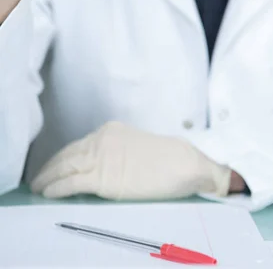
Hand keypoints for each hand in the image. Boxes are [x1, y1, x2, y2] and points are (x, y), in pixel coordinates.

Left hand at [30, 121, 231, 199]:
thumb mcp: (138, 146)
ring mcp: (102, 158)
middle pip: (68, 154)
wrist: (183, 163)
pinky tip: (48, 193)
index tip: (53, 166)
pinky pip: (72, 183)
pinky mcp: (103, 178)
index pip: (80, 144)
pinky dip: (56, 188)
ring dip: (48, 178)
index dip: (63, 156)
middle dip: (50, 167)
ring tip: (38, 187)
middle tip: (38, 179)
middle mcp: (102, 140)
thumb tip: (107, 162)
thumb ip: (119, 150)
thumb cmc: (169, 158)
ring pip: (65, 167)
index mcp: (112, 131)